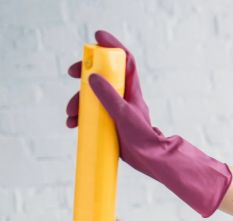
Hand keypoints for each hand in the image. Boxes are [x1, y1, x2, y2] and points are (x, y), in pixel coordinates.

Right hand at [65, 30, 231, 216]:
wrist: (150, 160)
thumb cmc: (143, 137)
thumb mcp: (123, 114)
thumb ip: (108, 96)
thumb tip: (92, 77)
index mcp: (131, 90)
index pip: (124, 60)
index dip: (112, 46)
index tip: (97, 37)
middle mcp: (123, 96)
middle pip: (101, 75)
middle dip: (84, 73)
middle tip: (72, 73)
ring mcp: (115, 108)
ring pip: (92, 96)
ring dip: (78, 102)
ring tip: (71, 115)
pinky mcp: (109, 122)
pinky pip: (90, 113)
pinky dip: (79, 116)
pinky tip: (73, 124)